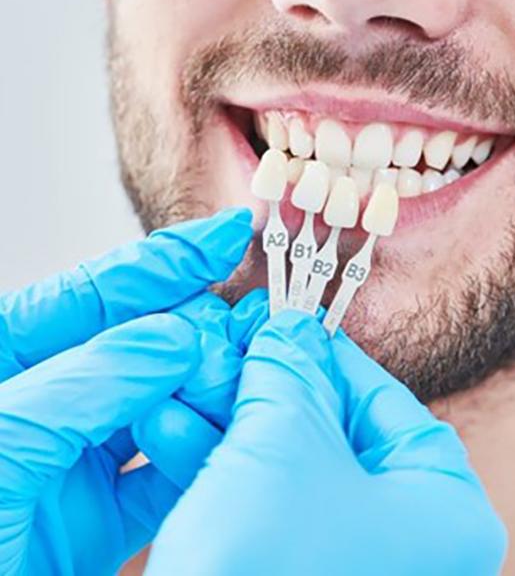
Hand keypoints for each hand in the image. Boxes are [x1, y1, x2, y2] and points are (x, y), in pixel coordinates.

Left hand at [0, 209, 252, 575]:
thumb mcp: (4, 439)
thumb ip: (91, 381)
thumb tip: (176, 338)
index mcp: (6, 362)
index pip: (95, 293)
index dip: (165, 260)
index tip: (225, 236)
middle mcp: (48, 402)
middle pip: (139, 344)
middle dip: (195, 327)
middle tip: (247, 318)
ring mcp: (75, 458)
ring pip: (162, 404)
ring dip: (208, 388)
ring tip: (250, 369)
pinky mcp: (100, 517)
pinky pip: (164, 474)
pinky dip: (199, 455)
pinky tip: (226, 435)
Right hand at [146, 311, 507, 575]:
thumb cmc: (268, 565)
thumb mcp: (282, 442)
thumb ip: (290, 372)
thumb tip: (289, 329)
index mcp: (444, 509)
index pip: (384, 399)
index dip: (326, 353)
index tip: (285, 324)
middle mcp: (412, 542)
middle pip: (331, 432)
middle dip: (265, 388)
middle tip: (227, 350)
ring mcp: (355, 566)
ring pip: (289, 470)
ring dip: (229, 424)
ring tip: (184, 382)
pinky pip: (267, 510)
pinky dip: (222, 471)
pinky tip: (171, 431)